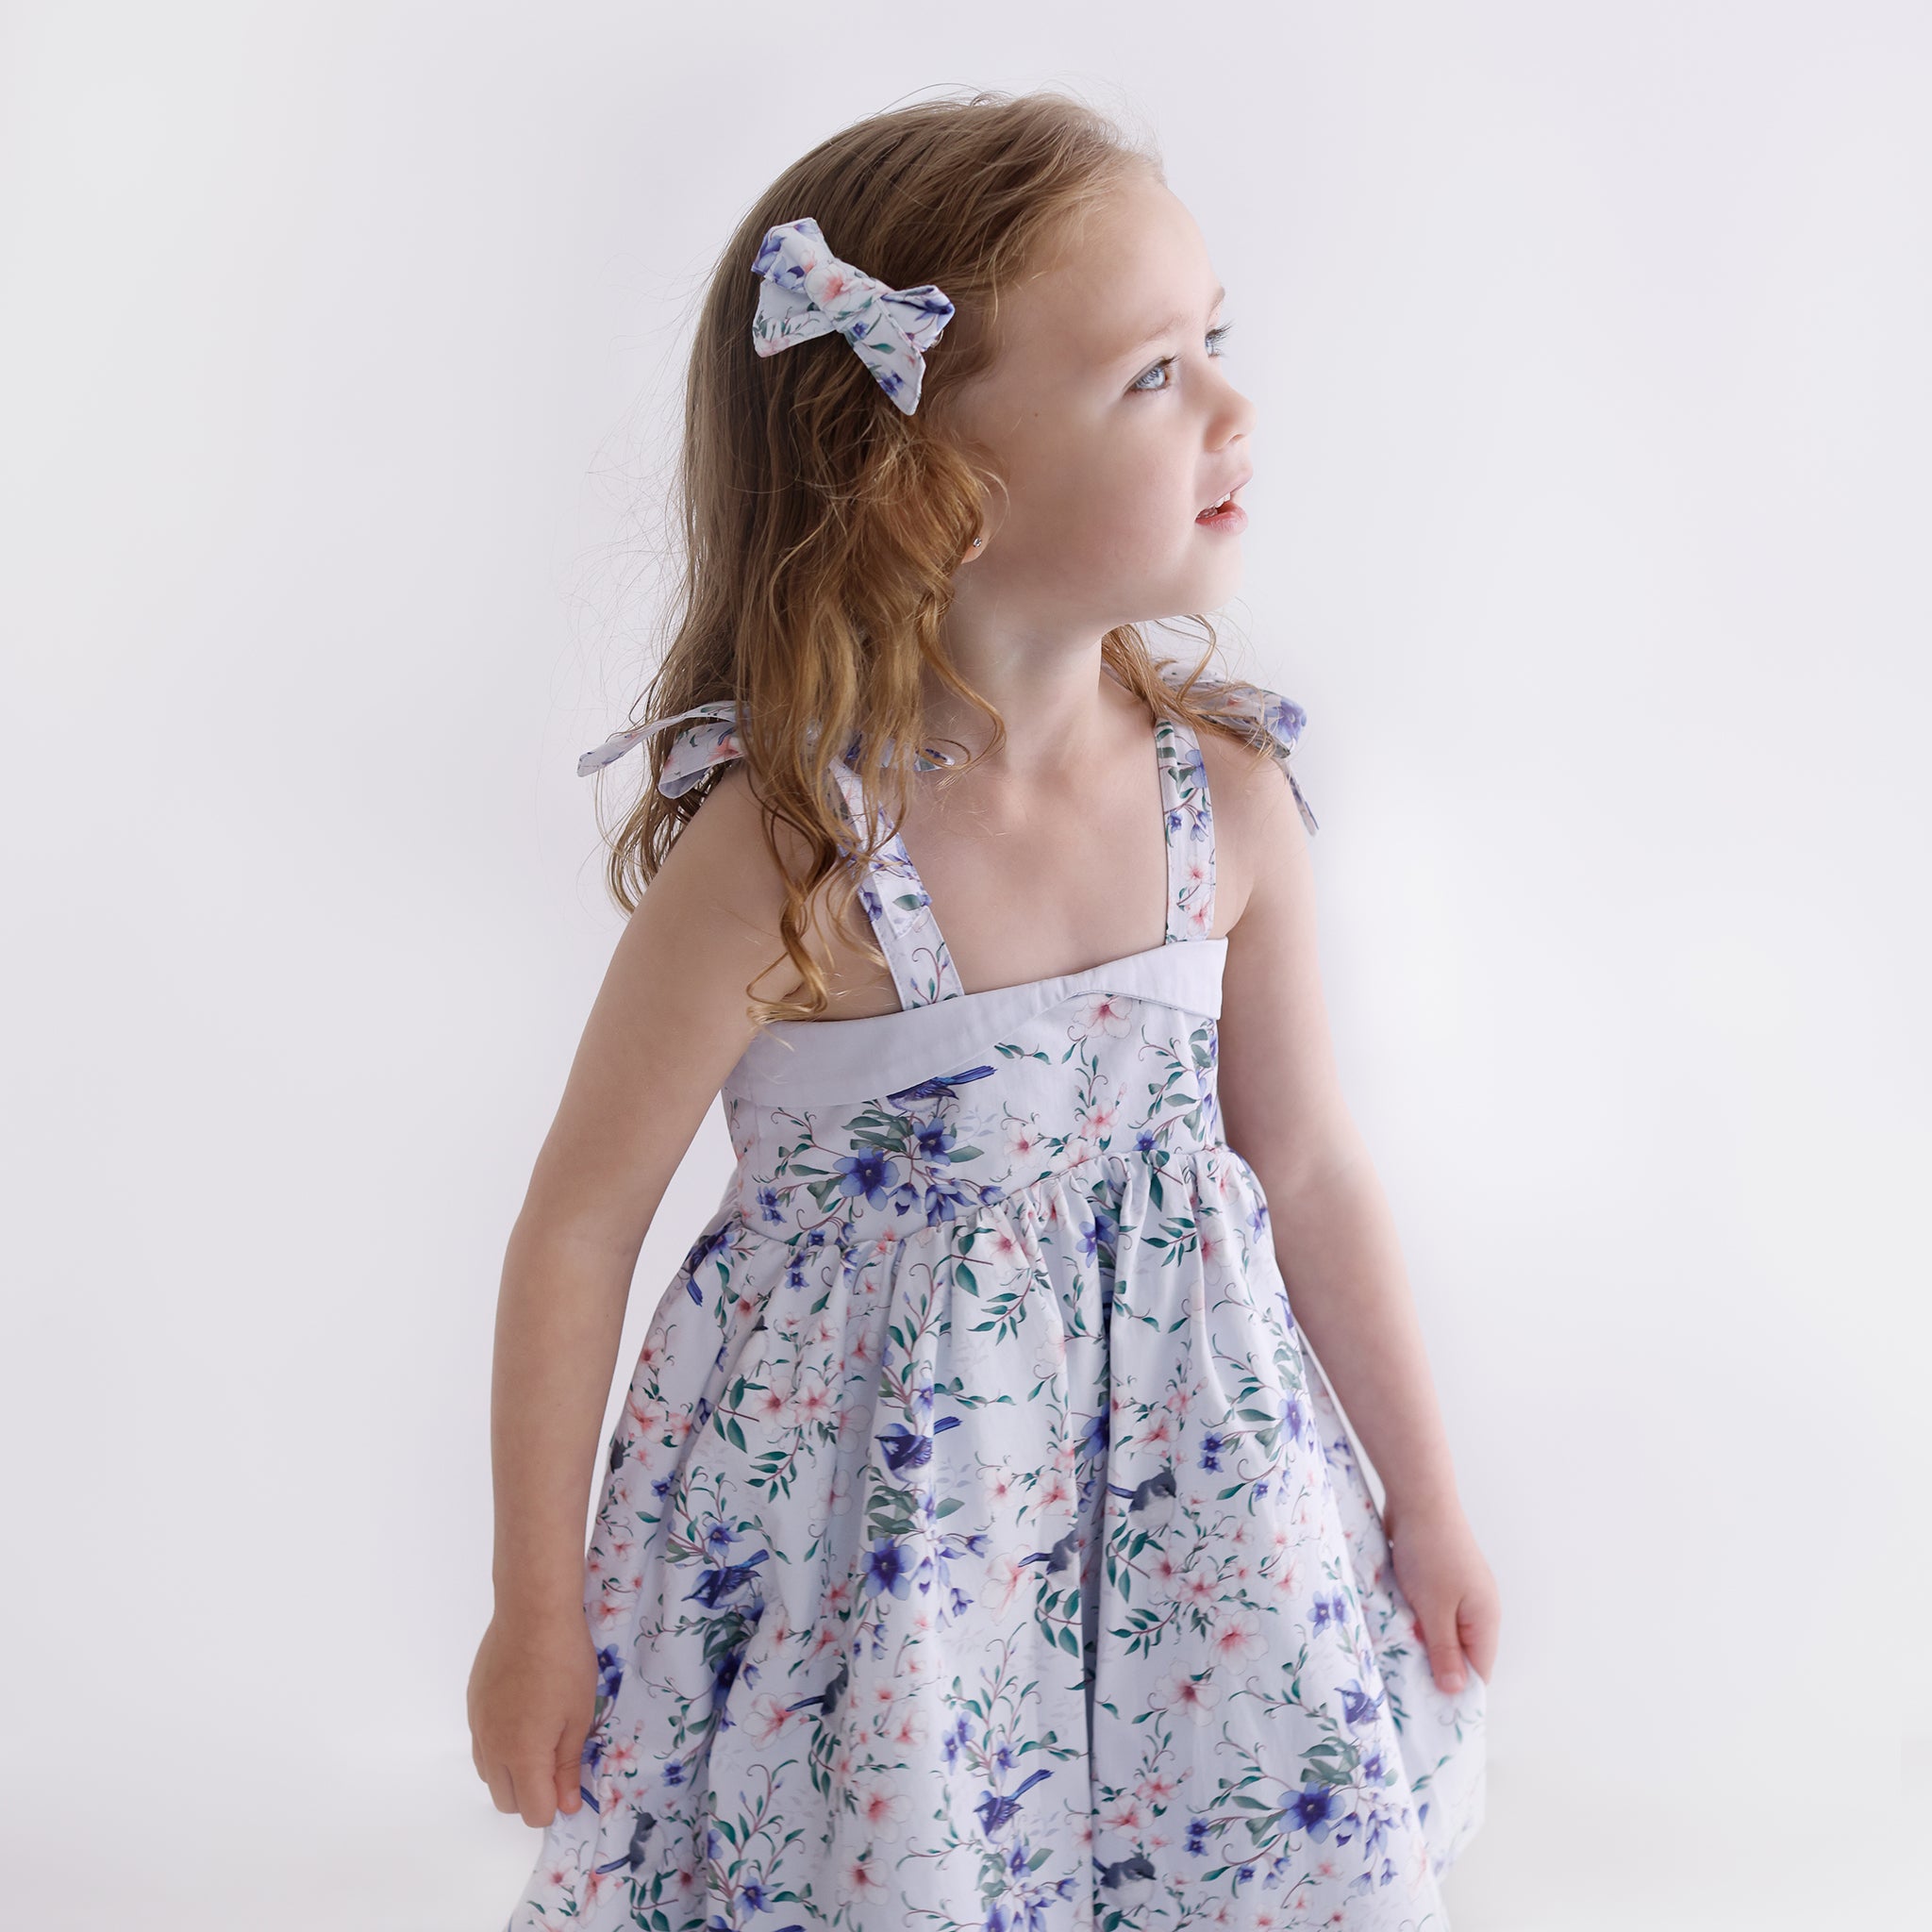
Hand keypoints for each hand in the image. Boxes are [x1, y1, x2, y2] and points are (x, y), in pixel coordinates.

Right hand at [468, 1605, 598, 1827]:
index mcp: (522, 1756)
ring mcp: (478, 1727)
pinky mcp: (472, 1706)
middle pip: (506, 1801)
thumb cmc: (565, 1663)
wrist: (532, 1613)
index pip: (533, 1812)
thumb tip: (567, 1805)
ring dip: (512, 1773)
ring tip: (540, 1737)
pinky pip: (481, 1746)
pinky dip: (499, 1748)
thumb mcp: (578, 1716)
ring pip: (489, 1775)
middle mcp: (492, 1749)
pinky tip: (521, 1716)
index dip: (556, 1804)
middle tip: (559, 1760)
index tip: (572, 1780)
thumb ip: (569, 1766)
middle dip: (533, 1795)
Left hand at [1382, 1495, 1498, 1695]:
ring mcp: (1458, 1591)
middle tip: (1405, 1689)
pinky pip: (1428, 1611)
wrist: (1418, 1498)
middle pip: (1460, 1654)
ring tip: (1395, 1660)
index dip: (1456, 1694)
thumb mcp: (1434, 1609)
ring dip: (1420, 1643)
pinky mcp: (1438, 1578)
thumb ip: (1444, 1651)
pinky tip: (1392, 1628)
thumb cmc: (1429, 1553)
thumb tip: (1456, 1691)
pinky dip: (1413, 1620)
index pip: (1479, 1672)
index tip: (1429, 1713)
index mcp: (1485, 1619)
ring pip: (1441, 1632)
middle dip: (1434, 1669)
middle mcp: (1477, 1608)